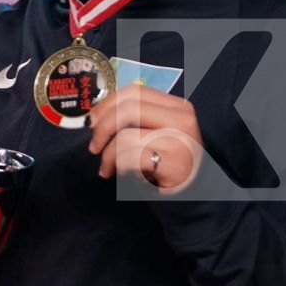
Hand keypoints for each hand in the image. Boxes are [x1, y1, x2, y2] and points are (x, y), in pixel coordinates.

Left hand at [86, 82, 201, 190]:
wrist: (193, 193)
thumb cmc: (168, 162)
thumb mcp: (156, 133)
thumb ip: (135, 119)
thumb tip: (96, 116)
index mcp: (176, 106)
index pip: (135, 92)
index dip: (107, 104)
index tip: (91, 121)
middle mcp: (181, 118)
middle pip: (129, 109)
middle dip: (103, 128)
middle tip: (94, 147)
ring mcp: (180, 140)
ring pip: (126, 136)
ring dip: (108, 155)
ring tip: (107, 167)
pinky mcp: (174, 163)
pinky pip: (131, 158)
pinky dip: (118, 166)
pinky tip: (120, 174)